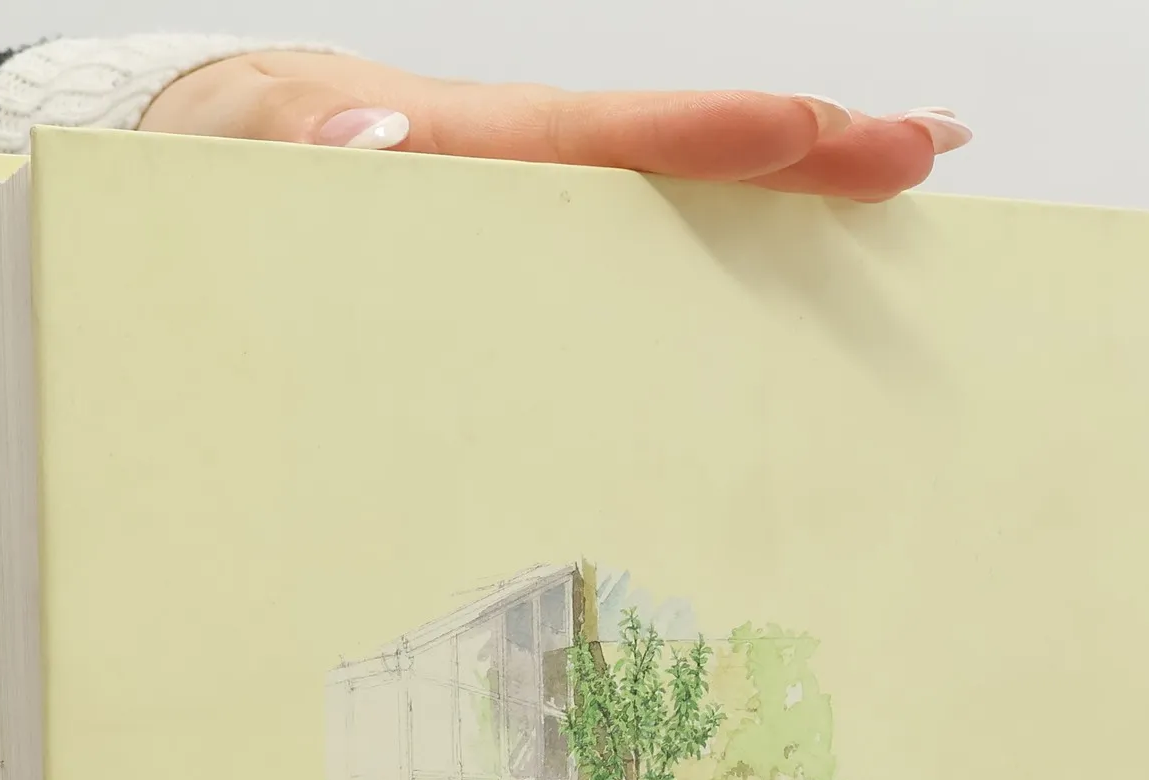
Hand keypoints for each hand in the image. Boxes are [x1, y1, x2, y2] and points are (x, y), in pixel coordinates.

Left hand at [137, 51, 968, 202]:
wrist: (224, 155)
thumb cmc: (239, 161)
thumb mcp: (244, 155)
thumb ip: (302, 153)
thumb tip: (378, 142)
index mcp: (476, 148)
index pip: (614, 140)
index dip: (716, 137)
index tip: (813, 134)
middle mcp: (531, 170)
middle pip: (684, 155)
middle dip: (805, 148)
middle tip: (924, 150)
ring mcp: (543, 210)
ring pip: (677, 196)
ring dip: (789, 190)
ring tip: (901, 183)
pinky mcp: (536, 251)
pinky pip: (639, 246)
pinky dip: (721, 245)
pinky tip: (788, 276)